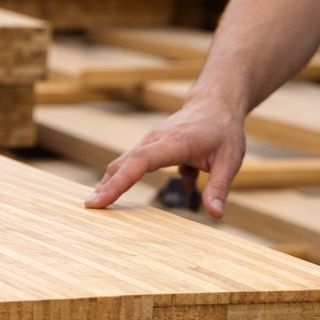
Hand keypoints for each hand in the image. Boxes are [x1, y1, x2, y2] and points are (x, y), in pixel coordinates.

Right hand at [84, 99, 246, 218]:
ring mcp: (150, 142)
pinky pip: (132, 163)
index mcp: (174, 143)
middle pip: (124, 163)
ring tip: (97, 203)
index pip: (140, 163)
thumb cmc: (223, 131)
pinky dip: (123, 178)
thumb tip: (215, 215)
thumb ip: (219, 188)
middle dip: (105, 185)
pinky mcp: (149, 146)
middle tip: (90, 206)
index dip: (119, 183)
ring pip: (124, 162)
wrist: (215, 104)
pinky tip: (121, 192)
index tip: (100, 200)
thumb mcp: (230, 160)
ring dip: (110, 182)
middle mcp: (155, 140)